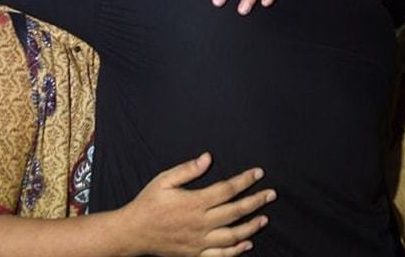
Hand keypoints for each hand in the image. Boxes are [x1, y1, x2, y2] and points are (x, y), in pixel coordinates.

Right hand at [123, 152, 275, 256]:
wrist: (133, 233)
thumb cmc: (148, 203)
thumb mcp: (164, 180)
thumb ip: (188, 169)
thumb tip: (208, 157)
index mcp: (194, 202)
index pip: (227, 190)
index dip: (245, 180)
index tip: (259, 173)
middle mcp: (200, 223)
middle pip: (236, 212)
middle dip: (256, 201)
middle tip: (271, 194)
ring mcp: (199, 241)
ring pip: (233, 236)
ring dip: (251, 226)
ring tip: (264, 218)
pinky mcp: (195, 254)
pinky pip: (221, 255)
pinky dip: (236, 251)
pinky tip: (247, 243)